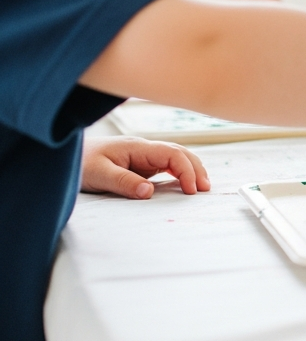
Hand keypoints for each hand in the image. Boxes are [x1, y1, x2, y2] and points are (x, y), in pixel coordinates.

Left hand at [81, 135, 210, 197]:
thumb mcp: (98, 175)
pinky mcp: (140, 165)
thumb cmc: (80, 162)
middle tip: (204, 189)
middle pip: (180, 153)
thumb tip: (149, 192)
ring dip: (190, 170)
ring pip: (175, 158)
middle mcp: (144, 149)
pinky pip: (166, 166)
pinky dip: (180, 173)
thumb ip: (124, 182)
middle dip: (196, 169)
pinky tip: (184, 183)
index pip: (172, 154)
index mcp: (138, 148)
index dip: (186, 170)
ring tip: (200, 187)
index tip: (191, 189)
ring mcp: (143, 156)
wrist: (65, 156)